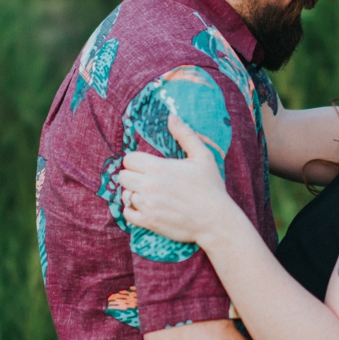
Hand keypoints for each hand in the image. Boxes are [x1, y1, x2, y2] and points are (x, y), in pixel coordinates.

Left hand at [119, 112, 238, 244]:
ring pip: (124, 195)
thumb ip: (185, 135)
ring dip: (133, 193)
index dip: (136, 160)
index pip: (129, 159)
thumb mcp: (202, 156)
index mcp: (159, 168)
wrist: (215, 221)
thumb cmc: (210, 187)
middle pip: (123, 176)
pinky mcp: (148, 222)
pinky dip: (133, 210)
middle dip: (133, 176)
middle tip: (146, 178)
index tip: (147, 165)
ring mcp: (147, 206)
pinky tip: (146, 206)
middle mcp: (149, 186)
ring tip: (148, 193)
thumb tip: (172, 117)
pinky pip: (127, 213)